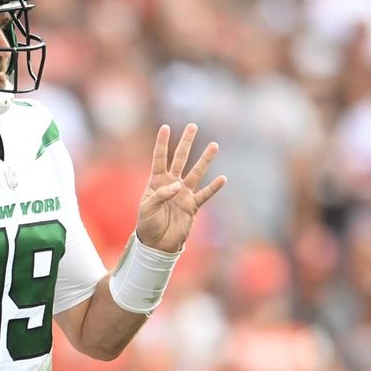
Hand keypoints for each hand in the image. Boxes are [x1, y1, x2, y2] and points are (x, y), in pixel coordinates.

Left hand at [136, 124, 225, 252]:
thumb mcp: (147, 208)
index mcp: (156, 181)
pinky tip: (222, 178)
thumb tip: (177, 186)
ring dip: (205, 160)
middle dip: (186, 143)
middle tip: (193, 126)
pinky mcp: (193, 206)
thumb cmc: (147, 224)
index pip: (159, 158)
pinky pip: (205, 195)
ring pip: (196, 173)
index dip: (162, 143)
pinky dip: (214, 188)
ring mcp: (184, 194)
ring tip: (214, 145)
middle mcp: (172, 184)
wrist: (157, 243)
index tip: (165, 127)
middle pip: (180, 159)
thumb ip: (160, 195)